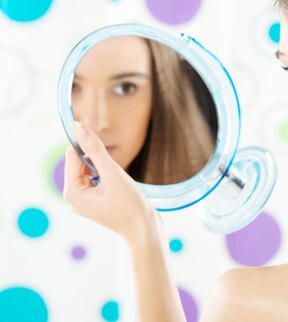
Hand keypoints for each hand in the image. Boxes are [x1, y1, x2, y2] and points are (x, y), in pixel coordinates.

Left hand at [64, 121, 160, 242]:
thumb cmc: (130, 205)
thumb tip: (79, 127)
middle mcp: (74, 198)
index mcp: (72, 192)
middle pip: (80, 164)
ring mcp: (84, 202)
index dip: (86, 142)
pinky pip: (97, 180)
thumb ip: (95, 149)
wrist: (146, 231)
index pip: (73, 156)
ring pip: (90, 171)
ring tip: (120, 182)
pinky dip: (108, 177)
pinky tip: (120, 187)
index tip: (101, 134)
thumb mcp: (113, 173)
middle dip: (97, 159)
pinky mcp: (96, 203)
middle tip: (115, 169)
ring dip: (104, 168)